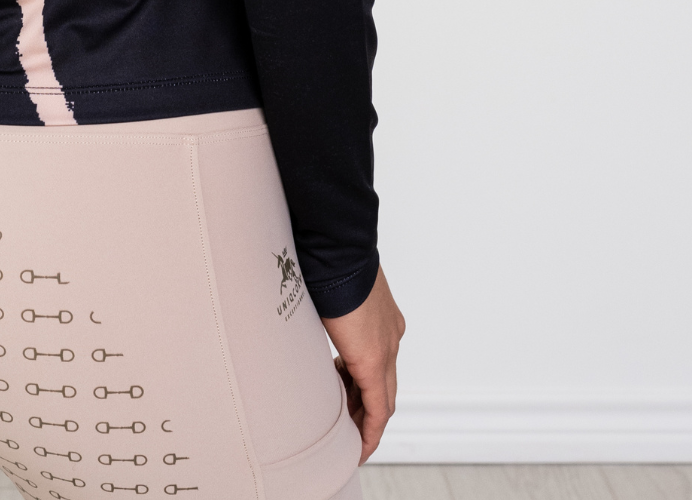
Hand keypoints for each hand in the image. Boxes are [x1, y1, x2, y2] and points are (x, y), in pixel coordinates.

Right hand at [320, 265, 403, 460]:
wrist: (336, 246)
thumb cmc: (327, 257)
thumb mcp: (328, 288)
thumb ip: (326, 306)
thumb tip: (300, 304)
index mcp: (383, 317)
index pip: (379, 362)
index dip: (365, 384)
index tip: (348, 396)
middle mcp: (391, 335)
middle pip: (384, 384)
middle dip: (365, 408)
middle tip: (346, 425)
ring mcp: (388, 347)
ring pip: (383, 397)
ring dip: (366, 419)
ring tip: (348, 437)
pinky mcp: (375, 360)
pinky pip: (379, 407)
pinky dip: (371, 428)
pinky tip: (360, 445)